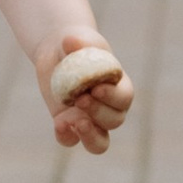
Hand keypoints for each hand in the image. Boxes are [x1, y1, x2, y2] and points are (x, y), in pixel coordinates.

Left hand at [45, 35, 133, 155]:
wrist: (59, 53)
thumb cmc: (77, 45)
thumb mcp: (78, 39)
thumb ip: (78, 41)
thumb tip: (70, 41)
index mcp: (118, 87)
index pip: (124, 98)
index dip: (113, 97)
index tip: (96, 88)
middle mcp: (108, 109)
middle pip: (114, 121)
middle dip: (98, 112)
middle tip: (81, 98)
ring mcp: (89, 120)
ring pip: (100, 143)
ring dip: (91, 136)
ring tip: (76, 122)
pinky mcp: (69, 124)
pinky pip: (71, 141)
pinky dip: (66, 137)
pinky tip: (59, 124)